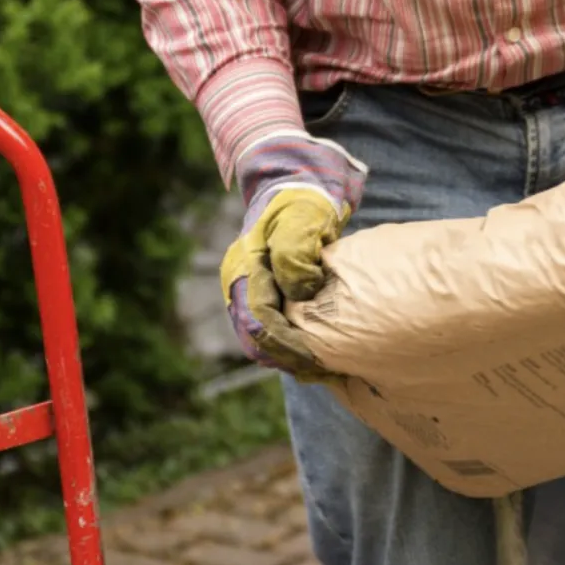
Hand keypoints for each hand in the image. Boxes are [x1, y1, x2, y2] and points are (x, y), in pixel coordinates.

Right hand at [219, 130, 366, 379]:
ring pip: (264, 341)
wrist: (299, 192)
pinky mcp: (266, 299)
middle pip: (257, 339)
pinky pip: (274, 332)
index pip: (258, 320)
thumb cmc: (303, 204)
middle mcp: (239, 286)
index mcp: (243, 269)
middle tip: (322, 372)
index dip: (286, 343)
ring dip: (291, 357)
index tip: (315, 357)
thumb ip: (296, 252)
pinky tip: (321, 356)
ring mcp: (249, 294)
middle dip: (288, 358)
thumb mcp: (302, 219)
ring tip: (325, 369)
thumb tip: (299, 292)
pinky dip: (294, 347)